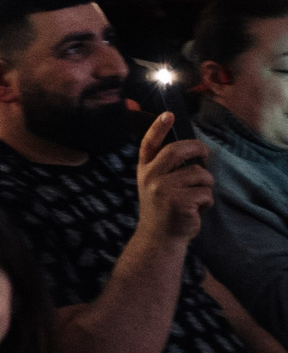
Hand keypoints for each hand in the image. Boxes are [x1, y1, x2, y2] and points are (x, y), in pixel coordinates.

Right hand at [137, 112, 214, 243]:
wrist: (158, 237)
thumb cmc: (162, 207)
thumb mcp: (155, 184)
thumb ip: (165, 167)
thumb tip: (193, 150)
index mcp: (145, 169)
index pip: (150, 144)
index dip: (158, 128)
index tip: (168, 114)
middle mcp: (150, 177)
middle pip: (178, 151)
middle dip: (198, 149)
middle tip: (205, 155)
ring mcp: (163, 189)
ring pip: (200, 174)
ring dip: (206, 184)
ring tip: (196, 196)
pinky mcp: (179, 202)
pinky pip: (206, 192)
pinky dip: (207, 201)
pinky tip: (197, 209)